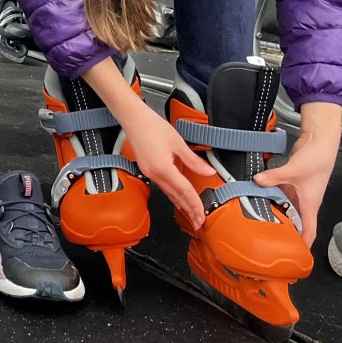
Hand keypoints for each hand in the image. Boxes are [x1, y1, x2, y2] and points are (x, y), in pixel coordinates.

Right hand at [122, 106, 208, 230]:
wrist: (133, 119)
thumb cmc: (153, 126)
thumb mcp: (178, 143)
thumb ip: (193, 160)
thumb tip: (209, 172)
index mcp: (164, 169)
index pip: (184, 191)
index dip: (194, 204)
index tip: (202, 215)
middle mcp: (155, 174)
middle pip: (176, 197)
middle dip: (188, 211)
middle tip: (198, 223)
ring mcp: (149, 173)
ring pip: (168, 193)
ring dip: (180, 205)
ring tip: (190, 215)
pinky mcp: (147, 169)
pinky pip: (162, 187)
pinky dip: (172, 195)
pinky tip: (176, 199)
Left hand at [254, 101, 341, 246]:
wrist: (321, 141)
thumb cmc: (317, 159)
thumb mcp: (294, 170)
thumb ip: (274, 177)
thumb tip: (257, 181)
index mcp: (310, 205)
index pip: (309, 231)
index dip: (303, 246)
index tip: (296, 258)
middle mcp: (305, 202)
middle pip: (296, 223)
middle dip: (285, 233)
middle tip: (269, 242)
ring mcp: (298, 192)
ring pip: (287, 209)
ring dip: (277, 215)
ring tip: (260, 224)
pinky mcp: (292, 182)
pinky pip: (281, 195)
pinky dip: (272, 198)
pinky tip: (259, 199)